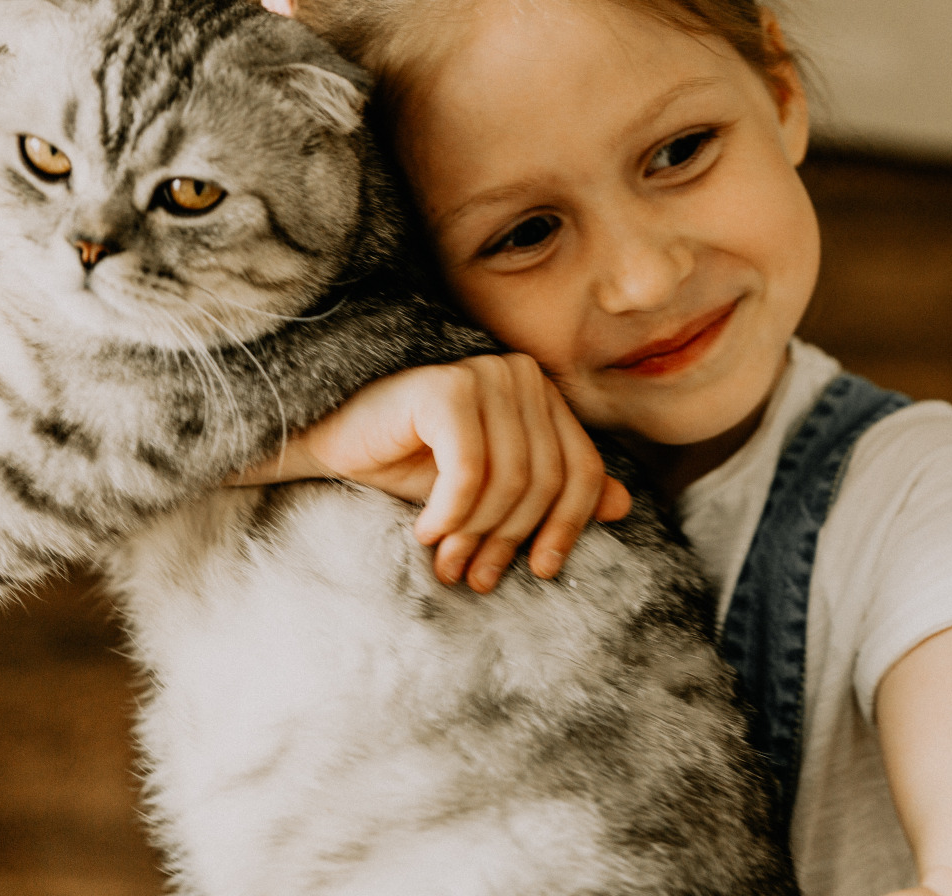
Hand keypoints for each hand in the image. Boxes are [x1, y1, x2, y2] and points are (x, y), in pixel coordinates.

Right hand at [233, 354, 630, 591]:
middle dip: (511, 539)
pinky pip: (471, 473)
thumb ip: (552, 492)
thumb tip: (622, 504)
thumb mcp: (489, 492)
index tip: (542, 571)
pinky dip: (450, 514)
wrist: (329, 442)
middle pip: (546, 481)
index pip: (582, 470)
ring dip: (476, 534)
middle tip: (475, 576)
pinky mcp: (448, 388)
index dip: (567, 527)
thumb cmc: (409, 465)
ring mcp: (486, 374)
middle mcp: (522, 374)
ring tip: (448, 560)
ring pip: (510, 482)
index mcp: (542, 395)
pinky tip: (426, 532)